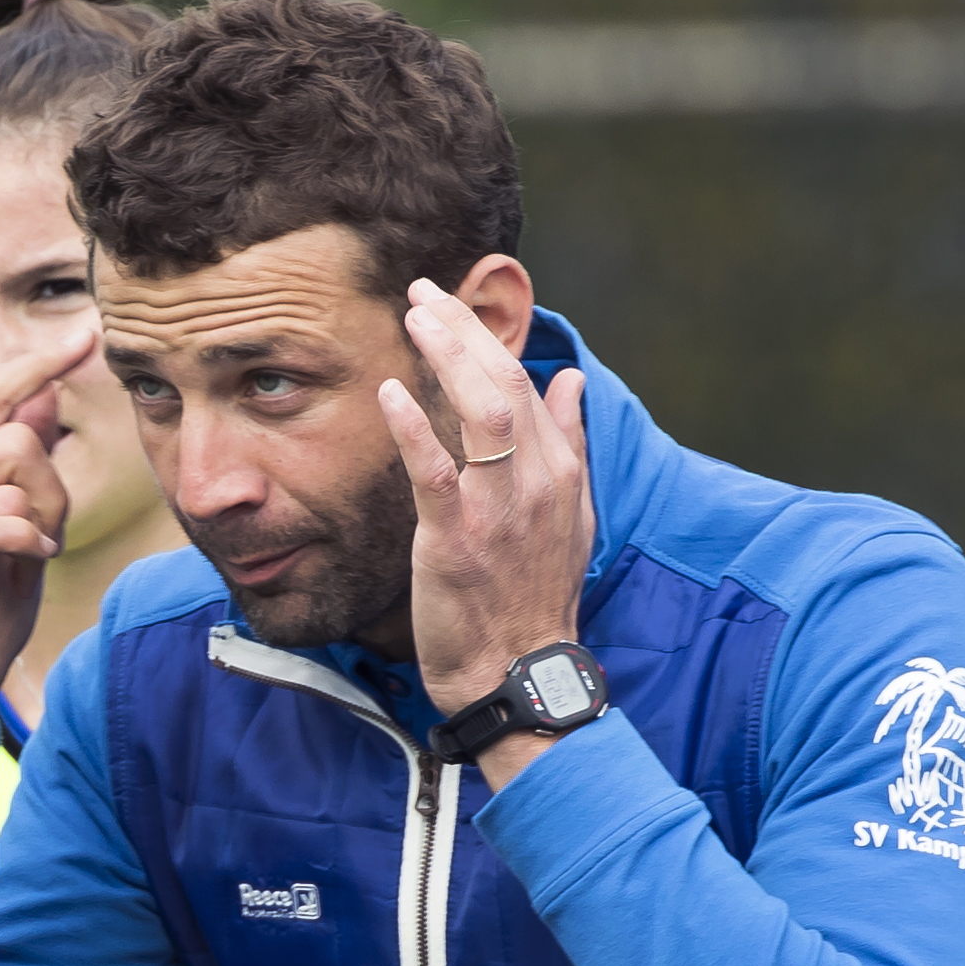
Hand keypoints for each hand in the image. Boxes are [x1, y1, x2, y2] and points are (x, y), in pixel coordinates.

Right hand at [0, 325, 93, 783]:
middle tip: (48, 536)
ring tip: (29, 557)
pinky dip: (20, 542)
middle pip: (17, 438)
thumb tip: (45, 396)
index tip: (87, 333)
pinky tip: (25, 564)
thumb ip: (29, 465)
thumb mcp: (22, 528)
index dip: (40, 363)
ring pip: (10, 477)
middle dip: (53, 489)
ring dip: (40, 522)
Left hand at [377, 278, 593, 733]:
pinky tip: (392, 390)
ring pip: (482, 409)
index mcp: (562, 472)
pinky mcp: (457, 539)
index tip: (452, 307)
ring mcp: (499, 509)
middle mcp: (537, 482)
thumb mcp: (572, 517)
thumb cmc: (535, 597)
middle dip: (464, 329)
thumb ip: (570, 443)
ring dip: (448, 355)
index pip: (527, 385)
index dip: (487, 339)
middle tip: (422, 292)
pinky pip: (436, 470)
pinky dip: (414, 426)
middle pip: (504, 382)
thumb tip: (572, 380)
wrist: (519, 672)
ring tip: (414, 316)